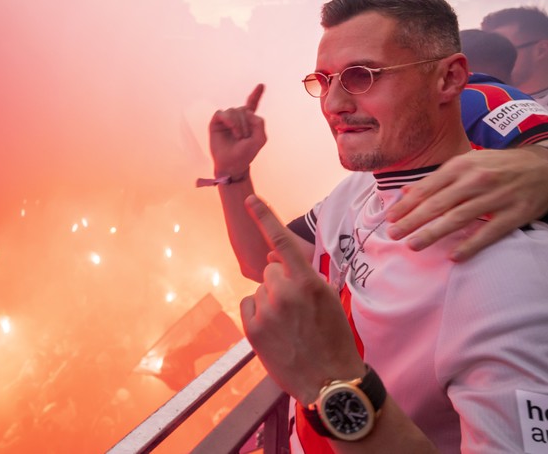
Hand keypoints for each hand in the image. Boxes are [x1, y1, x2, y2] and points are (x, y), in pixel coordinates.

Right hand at [209, 84, 266, 176]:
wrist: (232, 164)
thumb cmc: (246, 153)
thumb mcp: (260, 138)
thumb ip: (259, 122)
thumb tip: (246, 111)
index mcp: (249, 121)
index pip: (252, 104)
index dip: (256, 95)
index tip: (261, 85)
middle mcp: (237, 118)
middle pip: (244, 109)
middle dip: (247, 123)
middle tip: (245, 137)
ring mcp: (226, 120)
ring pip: (233, 110)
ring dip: (238, 124)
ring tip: (238, 136)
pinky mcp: (216, 123)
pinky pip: (222, 113)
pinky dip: (229, 120)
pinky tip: (232, 129)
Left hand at [239, 194, 363, 404]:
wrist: (330, 383)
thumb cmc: (333, 339)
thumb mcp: (328, 300)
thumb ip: (302, 277)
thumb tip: (271, 259)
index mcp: (308, 283)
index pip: (282, 242)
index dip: (265, 218)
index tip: (250, 200)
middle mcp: (285, 293)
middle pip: (271, 270)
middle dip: (281, 283)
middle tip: (298, 309)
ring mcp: (267, 312)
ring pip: (261, 289)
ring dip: (271, 301)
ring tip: (290, 325)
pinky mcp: (253, 330)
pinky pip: (249, 305)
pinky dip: (258, 314)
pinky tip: (276, 331)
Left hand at [385, 146, 547, 260]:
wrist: (544, 166)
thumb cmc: (499, 166)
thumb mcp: (468, 162)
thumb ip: (438, 178)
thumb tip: (407, 191)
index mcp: (462, 166)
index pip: (427, 188)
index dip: (407, 204)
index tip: (390, 217)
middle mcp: (476, 180)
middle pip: (438, 204)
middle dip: (412, 221)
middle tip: (393, 234)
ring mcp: (496, 197)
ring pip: (458, 219)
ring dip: (433, 234)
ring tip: (413, 245)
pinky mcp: (514, 214)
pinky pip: (489, 233)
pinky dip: (471, 245)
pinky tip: (454, 256)